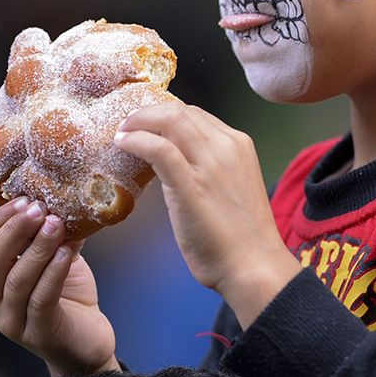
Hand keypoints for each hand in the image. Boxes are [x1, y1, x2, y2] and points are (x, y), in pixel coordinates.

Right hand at [0, 197, 118, 376]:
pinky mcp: (37, 333)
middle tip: (39, 208)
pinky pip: (41, 299)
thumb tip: (62, 198)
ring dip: (37, 248)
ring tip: (57, 224)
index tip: (25, 199)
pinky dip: (53, 272)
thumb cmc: (67, 295)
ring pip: (17, 279)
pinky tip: (67, 252)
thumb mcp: (56, 257)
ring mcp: (10, 321)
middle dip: (15, 229)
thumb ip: (53, 232)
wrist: (86, 341)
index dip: (0, 219)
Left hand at [115, 103, 301, 327]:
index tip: (144, 123)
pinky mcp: (192, 185)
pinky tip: (123, 144)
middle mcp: (227, 146)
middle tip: (127, 125)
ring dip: (138, 121)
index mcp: (238, 144)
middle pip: (180, 111)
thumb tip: (173, 162)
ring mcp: (210, 163)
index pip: (195, 114)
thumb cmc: (241, 236)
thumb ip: (208, 167)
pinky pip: (159, 148)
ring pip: (170, 120)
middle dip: (147, 112)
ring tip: (122, 133)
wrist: (253, 265)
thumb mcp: (231, 185)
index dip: (164, 114)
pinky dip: (136, 140)